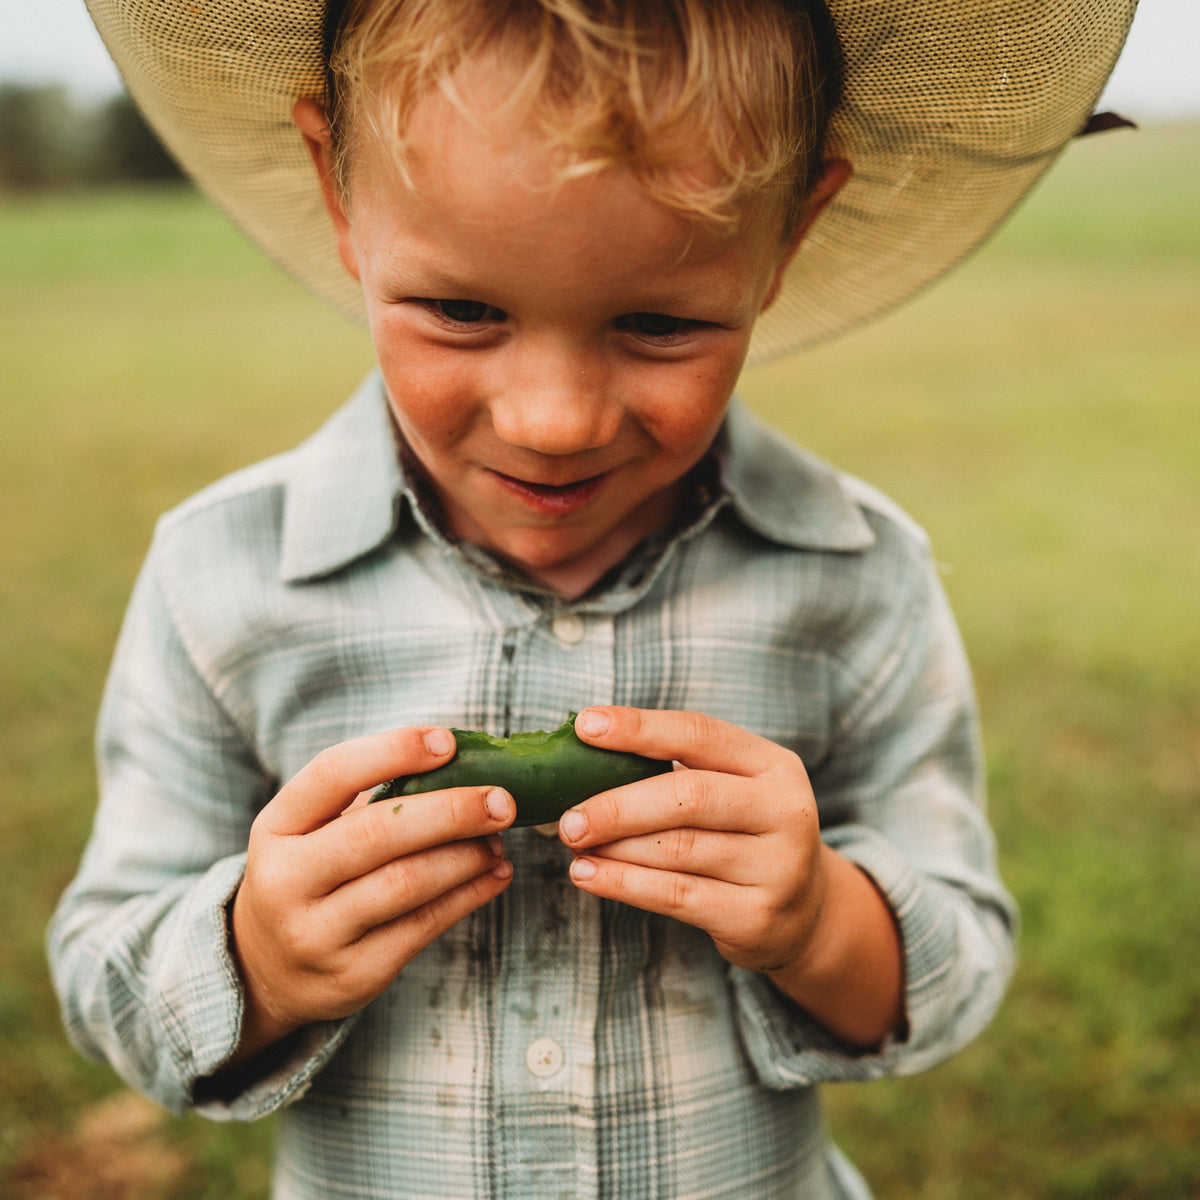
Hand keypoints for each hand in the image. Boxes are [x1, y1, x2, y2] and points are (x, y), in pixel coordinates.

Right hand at [228, 726, 514, 1061]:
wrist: (264, 972)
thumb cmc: (310, 876)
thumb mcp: (311, 832)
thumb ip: (369, 800)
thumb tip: (462, 766)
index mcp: (276, 826)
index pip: (333, 773)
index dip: (394, 751)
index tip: (449, 742)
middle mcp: (286, 880)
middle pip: (379, 832)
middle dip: (451, 811)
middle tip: (503, 799)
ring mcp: (316, 933)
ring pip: (407, 883)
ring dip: (466, 856)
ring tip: (497, 840)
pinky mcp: (353, 975)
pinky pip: (423, 927)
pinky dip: (469, 895)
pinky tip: (495, 874)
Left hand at [559, 707, 902, 1046]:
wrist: (805, 912)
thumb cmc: (744, 834)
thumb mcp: (732, 790)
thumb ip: (676, 770)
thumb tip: (582, 758)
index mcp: (774, 765)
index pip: (700, 734)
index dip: (640, 728)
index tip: (586, 725)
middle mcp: (785, 811)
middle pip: (688, 797)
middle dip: (619, 805)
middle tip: (569, 816)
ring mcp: (777, 867)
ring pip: (677, 850)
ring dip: (614, 847)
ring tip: (574, 844)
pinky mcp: (756, 916)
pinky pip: (675, 896)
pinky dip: (623, 884)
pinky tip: (588, 876)